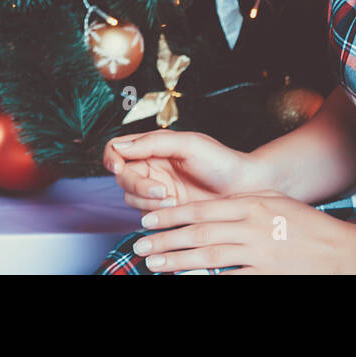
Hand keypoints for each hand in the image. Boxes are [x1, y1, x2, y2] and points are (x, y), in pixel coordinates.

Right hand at [103, 130, 271, 211]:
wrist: (243, 189)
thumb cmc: (220, 162)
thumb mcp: (188, 144)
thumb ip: (152, 143)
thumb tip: (120, 147)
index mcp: (153, 146)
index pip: (117, 148)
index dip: (112, 158)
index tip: (118, 167)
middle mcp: (152, 166)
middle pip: (122, 176)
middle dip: (137, 185)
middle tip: (161, 191)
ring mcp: (157, 188)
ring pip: (130, 197)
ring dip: (147, 200)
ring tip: (173, 199)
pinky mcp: (164, 210)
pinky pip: (144, 213)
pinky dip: (155, 212)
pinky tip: (176, 208)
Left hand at [129, 191, 355, 273]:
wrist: (339, 251)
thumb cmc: (306, 224)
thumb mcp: (273, 201)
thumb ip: (242, 202)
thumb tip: (211, 205)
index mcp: (250, 205)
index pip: (200, 210)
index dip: (170, 216)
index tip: (147, 221)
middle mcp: (251, 228)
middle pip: (198, 234)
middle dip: (164, 240)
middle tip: (140, 246)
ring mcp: (258, 254)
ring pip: (208, 257)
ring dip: (176, 261)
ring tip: (153, 264)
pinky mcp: (266, 276)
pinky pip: (229, 279)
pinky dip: (204, 279)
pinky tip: (184, 279)